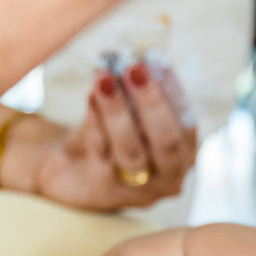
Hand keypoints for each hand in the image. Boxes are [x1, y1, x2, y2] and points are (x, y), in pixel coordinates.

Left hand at [34, 65, 197, 210]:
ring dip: (118, 113)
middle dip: (151, 104)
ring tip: (104, 80)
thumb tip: (136, 61)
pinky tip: (91, 98)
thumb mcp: (126, 114)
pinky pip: (101, 155)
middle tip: (133, 70)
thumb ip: (134, 94)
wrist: (69, 171)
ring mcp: (140, 192)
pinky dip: (95, 124)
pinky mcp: (106, 194)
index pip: (186, 122)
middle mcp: (170, 178)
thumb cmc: (106, 138)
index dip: (174, 91)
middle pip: (167, 143)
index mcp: (184, 155)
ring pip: (133, 152)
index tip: (157, 61)